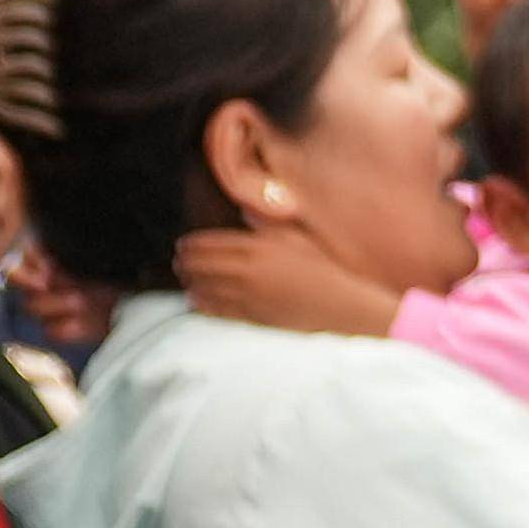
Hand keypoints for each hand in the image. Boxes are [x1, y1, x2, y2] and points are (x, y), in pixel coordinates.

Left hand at [170, 221, 404, 339]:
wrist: (347, 308)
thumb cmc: (329, 271)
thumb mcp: (301, 239)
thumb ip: (269, 224)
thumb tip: (244, 210)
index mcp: (259, 247)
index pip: (207, 244)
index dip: (189, 245)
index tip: (183, 246)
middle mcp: (248, 270)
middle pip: (199, 266)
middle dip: (185, 264)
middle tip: (181, 264)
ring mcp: (250, 296)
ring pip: (203, 288)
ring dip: (191, 285)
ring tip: (187, 283)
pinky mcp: (255, 317)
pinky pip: (217, 310)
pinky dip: (203, 305)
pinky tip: (197, 302)